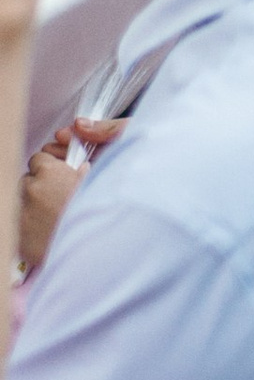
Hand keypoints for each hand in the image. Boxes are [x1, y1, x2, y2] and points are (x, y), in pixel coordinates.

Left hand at [17, 114, 124, 274]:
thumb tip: (79, 126)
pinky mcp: (21, 242)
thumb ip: (99, 141)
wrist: (103, 252)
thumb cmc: (109, 209)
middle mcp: (31, 192)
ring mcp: (22, 218)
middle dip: (42, 186)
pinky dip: (30, 228)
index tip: (62, 175)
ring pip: (21, 203)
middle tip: (61, 197)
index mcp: (50, 172)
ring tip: (56, 216)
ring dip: (34, 206)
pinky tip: (49, 233)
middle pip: (27, 180)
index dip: (53, 167)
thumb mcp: (109, 167)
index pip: (39, 159)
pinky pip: (19, 228)